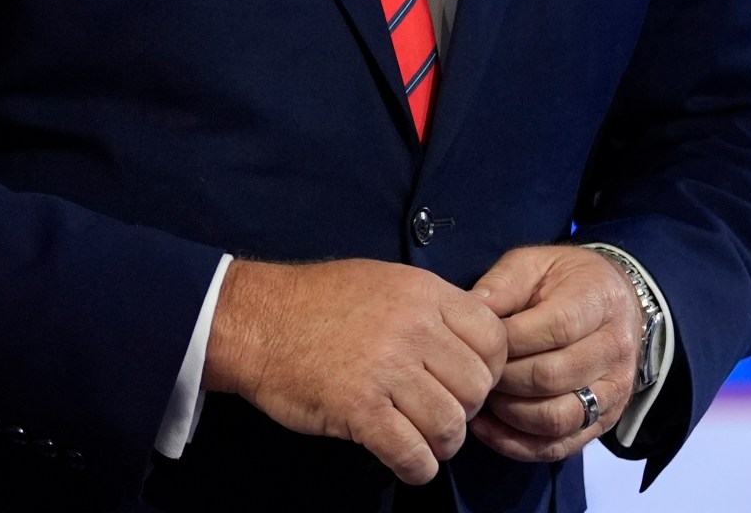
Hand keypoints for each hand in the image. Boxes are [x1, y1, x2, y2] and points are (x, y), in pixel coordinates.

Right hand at [204, 258, 507, 485]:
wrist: (256, 321)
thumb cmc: (317, 303)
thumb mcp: (384, 282)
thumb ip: (431, 307)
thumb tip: (473, 342)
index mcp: (423, 293)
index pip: (494, 341)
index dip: (487, 370)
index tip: (462, 382)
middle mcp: (412, 328)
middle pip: (477, 389)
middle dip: (462, 410)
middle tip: (434, 412)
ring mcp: (386, 369)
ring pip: (450, 427)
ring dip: (439, 443)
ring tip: (418, 437)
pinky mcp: (360, 409)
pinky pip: (413, 455)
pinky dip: (416, 468)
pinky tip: (403, 459)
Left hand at [467, 245, 642, 461]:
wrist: (615, 302)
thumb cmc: (566, 280)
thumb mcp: (534, 264)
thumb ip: (503, 284)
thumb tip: (469, 308)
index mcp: (598, 303)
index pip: (554, 329)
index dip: (507, 340)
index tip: (475, 339)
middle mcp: (614, 350)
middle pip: (550, 377)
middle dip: (501, 377)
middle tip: (471, 370)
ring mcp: (613, 391)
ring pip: (555, 418)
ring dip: (507, 413)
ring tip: (480, 395)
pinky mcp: (604, 421)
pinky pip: (559, 446)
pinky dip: (517, 443)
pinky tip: (488, 426)